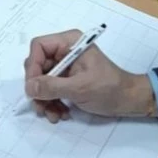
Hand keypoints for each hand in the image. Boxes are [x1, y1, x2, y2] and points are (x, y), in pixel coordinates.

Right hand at [23, 29, 157, 122]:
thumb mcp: (80, 88)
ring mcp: (66, 65)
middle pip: (37, 66)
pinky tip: (61, 113)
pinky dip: (52, 102)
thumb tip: (29, 87)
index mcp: (69, 42)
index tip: (33, 89)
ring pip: (42, 80)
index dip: (32, 67)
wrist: (128, 100)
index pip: (39, 47)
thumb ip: (52, 87)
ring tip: (54, 115)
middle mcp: (65, 50)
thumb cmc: (109, 88)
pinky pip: (50, 89)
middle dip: (38, 89)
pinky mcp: (67, 79)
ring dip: (44, 100)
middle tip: (41, 107)